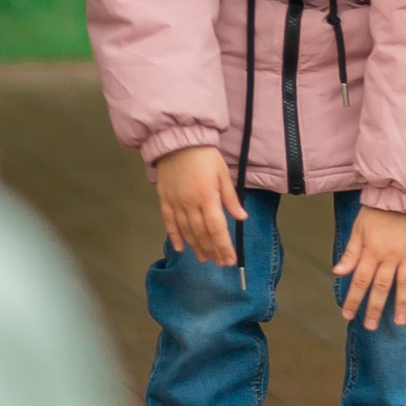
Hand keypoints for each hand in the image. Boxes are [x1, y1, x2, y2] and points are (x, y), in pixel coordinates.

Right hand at [155, 144, 244, 265]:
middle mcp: (189, 204)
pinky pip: (169, 222)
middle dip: (212, 250)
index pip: (217, 229)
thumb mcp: (223, 174)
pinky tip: (181, 248)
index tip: (230, 259)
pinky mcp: (165, 200)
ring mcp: (175, 203)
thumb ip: (230, 198)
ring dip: (196, 246)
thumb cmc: (205, 156)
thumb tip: (241, 217)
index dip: (223, 246)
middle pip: (201, 234)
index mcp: (207, 197)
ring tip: (204, 259)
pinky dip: (175, 236)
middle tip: (220, 263)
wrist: (178, 141)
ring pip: (186, 231)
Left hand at [333, 208, 405, 330]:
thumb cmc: (376, 210)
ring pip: (404, 283)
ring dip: (402, 304)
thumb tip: (337, 272)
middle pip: (381, 287)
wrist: (401, 192)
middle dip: (375, 308)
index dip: (353, 299)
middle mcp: (389, 257)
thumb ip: (350, 252)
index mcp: (371, 252)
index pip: (359, 281)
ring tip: (400, 322)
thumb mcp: (358, 229)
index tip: (347, 316)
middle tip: (371, 326)